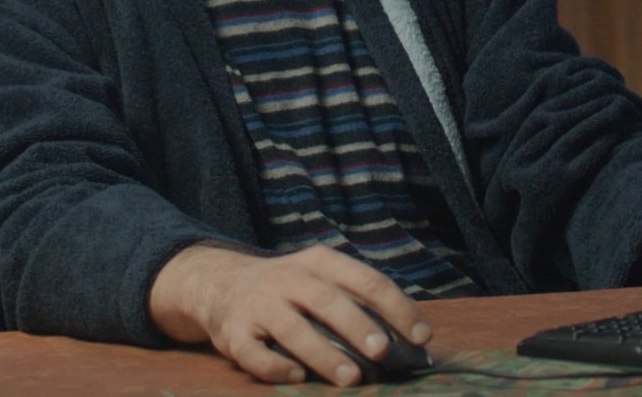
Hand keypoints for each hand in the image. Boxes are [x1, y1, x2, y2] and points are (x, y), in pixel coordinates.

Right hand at [148, 243, 429, 385]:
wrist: (220, 283)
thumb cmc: (289, 289)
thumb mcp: (320, 279)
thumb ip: (357, 302)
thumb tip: (408, 341)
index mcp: (319, 262)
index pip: (366, 280)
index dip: (396, 307)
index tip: (421, 336)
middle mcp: (288, 278)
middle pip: (328, 300)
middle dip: (357, 325)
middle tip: (383, 352)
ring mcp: (259, 304)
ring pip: (293, 328)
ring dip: (323, 354)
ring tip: (350, 377)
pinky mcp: (234, 332)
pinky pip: (254, 352)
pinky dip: (275, 366)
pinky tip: (297, 378)